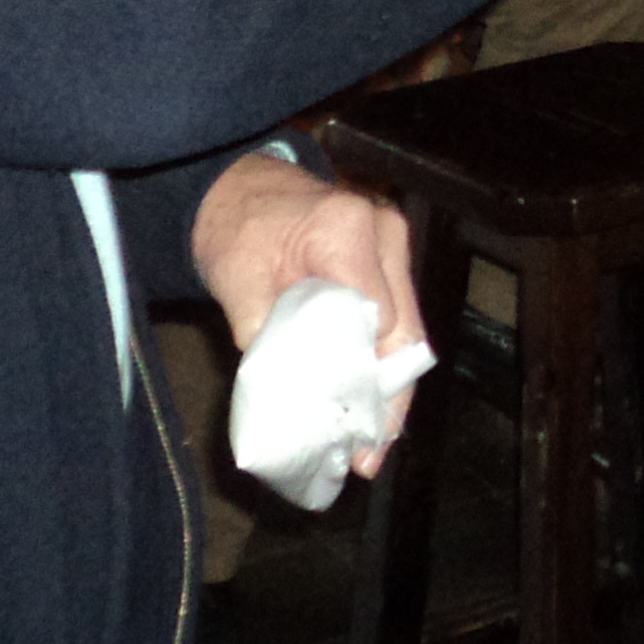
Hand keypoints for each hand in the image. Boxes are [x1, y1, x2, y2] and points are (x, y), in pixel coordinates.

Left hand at [191, 151, 424, 474]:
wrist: (238, 187)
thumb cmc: (237, 227)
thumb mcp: (237, 280)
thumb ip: (263, 333)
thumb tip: (287, 398)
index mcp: (346, 232)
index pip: (376, 319)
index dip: (364, 379)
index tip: (347, 429)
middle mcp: (384, 233)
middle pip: (404, 331)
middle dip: (388, 399)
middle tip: (367, 456)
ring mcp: (391, 245)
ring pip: (406, 330)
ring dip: (389, 388)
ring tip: (370, 446)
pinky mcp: (387, 261)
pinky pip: (394, 319)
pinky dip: (381, 363)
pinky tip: (368, 408)